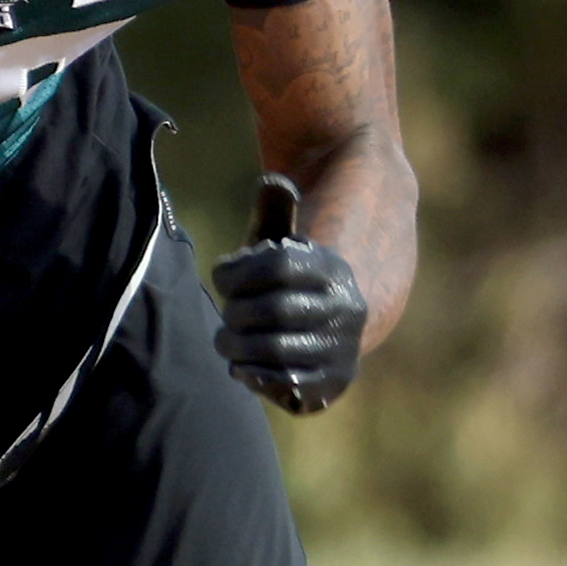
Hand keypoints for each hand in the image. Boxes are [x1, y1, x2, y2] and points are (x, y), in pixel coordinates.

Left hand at [209, 174, 366, 414]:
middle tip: (224, 317)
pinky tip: (241, 366)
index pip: (279, 265)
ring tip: (226, 341)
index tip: (221, 278)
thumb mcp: (283, 244)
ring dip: (237, 347)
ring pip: (275, 350)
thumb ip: (275, 214)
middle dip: (235, 313)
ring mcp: (341, 348)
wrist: (328, 331)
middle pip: (274, 310)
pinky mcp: (332, 382)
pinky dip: (253, 376)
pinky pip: (284, 383)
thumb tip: (272, 182)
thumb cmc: (288, 282)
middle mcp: (345, 308)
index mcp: (332, 268)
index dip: (238, 273)